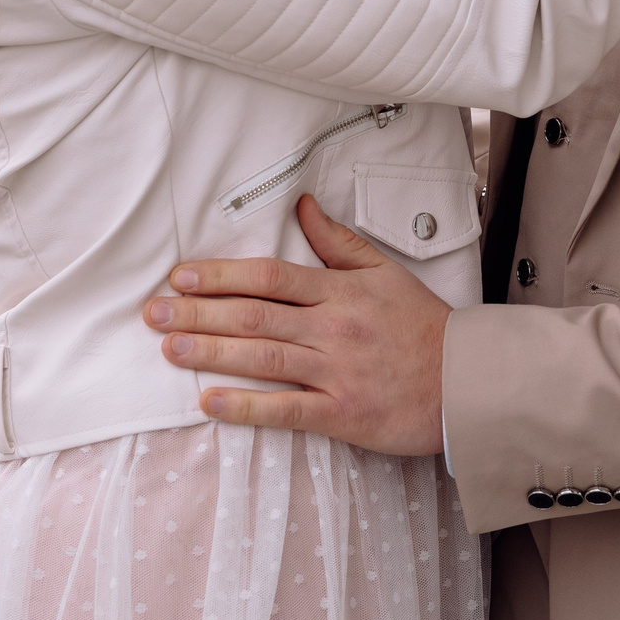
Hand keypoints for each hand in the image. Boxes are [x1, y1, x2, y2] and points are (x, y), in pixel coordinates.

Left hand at [142, 194, 448, 456]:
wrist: (467, 380)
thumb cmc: (422, 326)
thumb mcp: (384, 271)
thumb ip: (338, 241)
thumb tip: (301, 207)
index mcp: (339, 290)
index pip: (268, 276)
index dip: (220, 276)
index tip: (180, 277)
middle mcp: (332, 326)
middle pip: (253, 315)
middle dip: (198, 314)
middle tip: (153, 314)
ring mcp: (336, 370)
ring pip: (262, 357)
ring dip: (210, 353)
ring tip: (169, 349)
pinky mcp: (343, 412)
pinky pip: (286, 409)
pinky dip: (245, 406)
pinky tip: (209, 402)